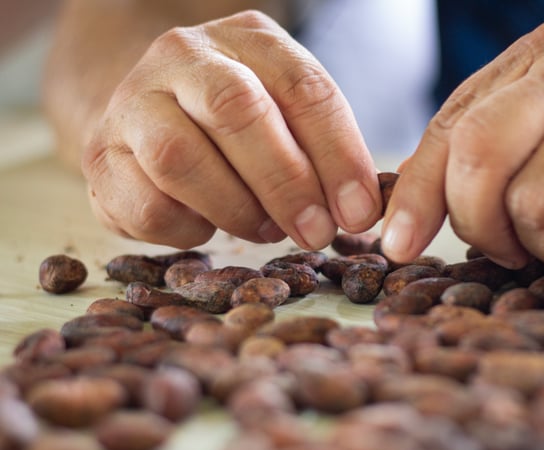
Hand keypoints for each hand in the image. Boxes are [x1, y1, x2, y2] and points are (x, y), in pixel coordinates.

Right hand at [82, 10, 380, 249]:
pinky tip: (206, 225)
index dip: (338, 155)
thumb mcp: (290, 116)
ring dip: (234, 209)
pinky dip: (188, 230)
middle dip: (286, 183)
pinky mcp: (99, 157)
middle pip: (235, 111)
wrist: (154, 114)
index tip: (360, 211)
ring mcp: (132, 103)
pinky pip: (145, 205)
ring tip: (263, 228)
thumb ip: (325, 151)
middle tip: (316, 232)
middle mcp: (183, 58)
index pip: (302, 87)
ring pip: (178, 159)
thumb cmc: (241, 124)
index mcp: (246, 39)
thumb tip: (359, 212)